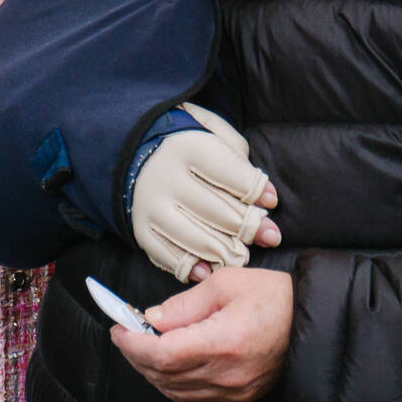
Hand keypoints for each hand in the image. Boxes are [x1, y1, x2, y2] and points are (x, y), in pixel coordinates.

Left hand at [112, 266, 295, 401]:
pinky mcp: (238, 398)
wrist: (313, 323)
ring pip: (173, 391)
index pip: (162, 353)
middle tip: (126, 333)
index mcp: (223, 341)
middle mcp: (226, 374)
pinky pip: (192, 400)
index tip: (119, 328)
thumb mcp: (226, 283)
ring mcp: (233, 391)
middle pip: (163, 374)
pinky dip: (171, 384)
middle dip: (136, 355)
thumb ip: (184, 304)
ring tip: (143, 347)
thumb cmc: (274, 297)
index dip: (133, 344)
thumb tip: (151, 320)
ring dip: (151, 371)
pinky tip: (167, 366)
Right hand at [129, 102, 281, 281]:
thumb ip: (240, 158)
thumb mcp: (213, 132)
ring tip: (243, 256)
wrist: (132, 150)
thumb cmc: (187, 143)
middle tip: (269, 237)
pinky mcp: (141, 229)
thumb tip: (264, 200)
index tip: (270, 202)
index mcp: (187, 147)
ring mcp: (151, 206)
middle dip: (248, 227)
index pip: (231, 176)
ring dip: (225, 253)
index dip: (256, 191)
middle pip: (218, 211)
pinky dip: (190, 267)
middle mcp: (165, 177)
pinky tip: (209, 270)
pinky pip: (167, 256)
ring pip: (195, 238)